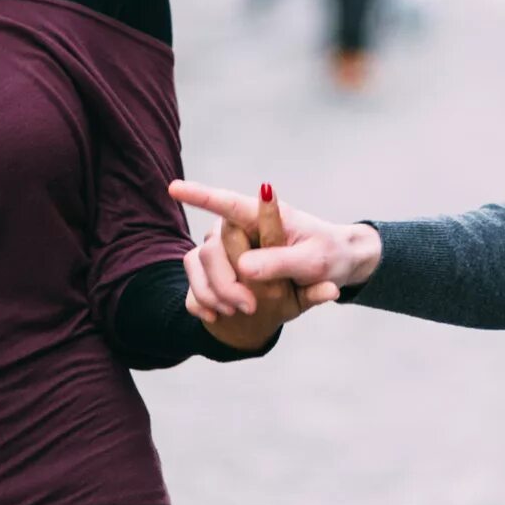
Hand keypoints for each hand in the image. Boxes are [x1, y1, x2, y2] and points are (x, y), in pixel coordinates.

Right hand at [168, 180, 374, 324]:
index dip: (200, 195)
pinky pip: (196, 282)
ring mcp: (225, 246)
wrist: (330, 271)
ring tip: (241, 312)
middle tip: (251, 307)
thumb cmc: (327, 258)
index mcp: (264, 216)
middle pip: (211, 248)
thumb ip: (281, 261)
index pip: (228, 203)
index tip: (174, 189)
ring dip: (215, 293)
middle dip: (224, 282)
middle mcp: (238, 227)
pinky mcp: (219, 267)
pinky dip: (204, 302)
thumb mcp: (314, 263)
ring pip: (199, 265)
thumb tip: (243, 267)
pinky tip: (217, 316)